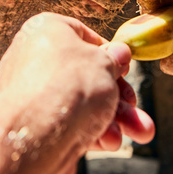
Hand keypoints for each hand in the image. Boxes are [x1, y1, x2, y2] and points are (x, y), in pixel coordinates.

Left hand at [0, 13, 154, 173]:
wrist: (35, 139)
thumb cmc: (70, 87)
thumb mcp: (105, 64)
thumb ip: (114, 59)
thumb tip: (119, 53)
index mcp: (45, 30)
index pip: (81, 36)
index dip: (108, 53)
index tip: (125, 69)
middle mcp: (33, 59)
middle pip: (86, 75)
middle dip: (119, 97)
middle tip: (137, 112)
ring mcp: (32, 95)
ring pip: (82, 103)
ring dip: (114, 118)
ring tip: (141, 133)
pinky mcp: (34, 126)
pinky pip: (69, 123)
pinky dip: (92, 131)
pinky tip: (110, 142)